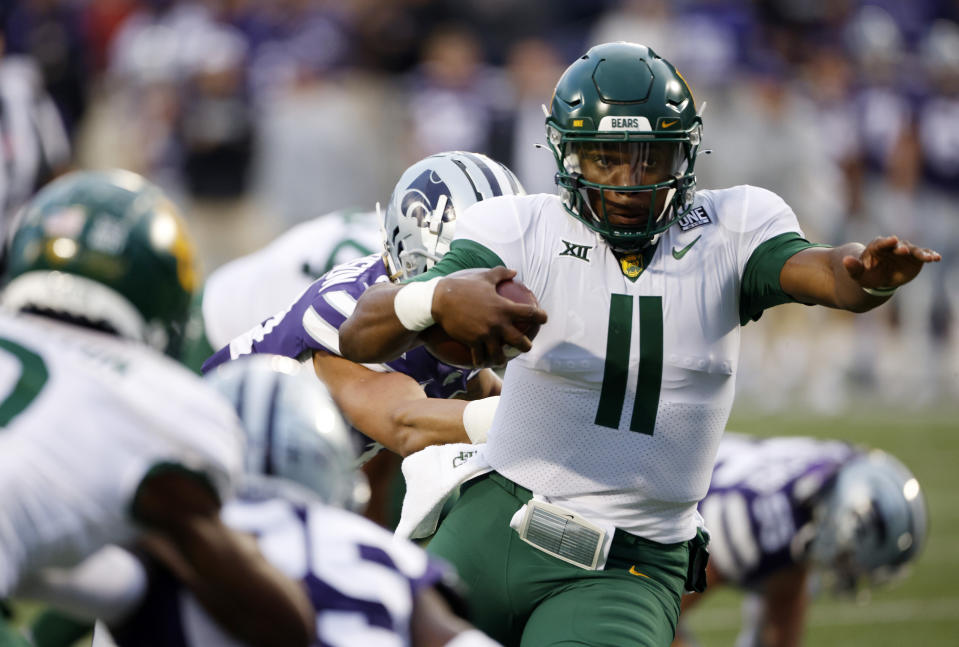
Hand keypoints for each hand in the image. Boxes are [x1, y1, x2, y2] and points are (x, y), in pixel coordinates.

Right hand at [432, 267, 547, 366]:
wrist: (441, 299)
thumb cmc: (464, 286)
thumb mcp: (484, 277)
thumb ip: (501, 273)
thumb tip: (514, 271)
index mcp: (504, 307)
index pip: (529, 313)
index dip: (540, 317)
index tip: (544, 319)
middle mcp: (497, 323)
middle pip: (519, 341)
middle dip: (526, 346)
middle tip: (526, 346)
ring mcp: (485, 334)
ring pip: (499, 354)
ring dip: (502, 358)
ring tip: (502, 359)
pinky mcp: (472, 342)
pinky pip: (480, 357)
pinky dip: (481, 361)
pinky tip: (481, 362)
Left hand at [842, 236, 940, 290]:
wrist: (878, 279)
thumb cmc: (866, 275)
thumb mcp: (858, 274)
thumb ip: (853, 267)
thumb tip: (845, 260)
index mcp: (877, 247)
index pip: (881, 243)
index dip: (887, 242)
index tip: (893, 240)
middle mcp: (893, 247)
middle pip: (898, 246)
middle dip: (902, 248)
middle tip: (904, 250)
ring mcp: (905, 251)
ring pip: (913, 250)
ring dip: (921, 253)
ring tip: (928, 258)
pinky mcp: (915, 257)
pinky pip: (923, 255)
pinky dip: (930, 256)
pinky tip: (936, 258)